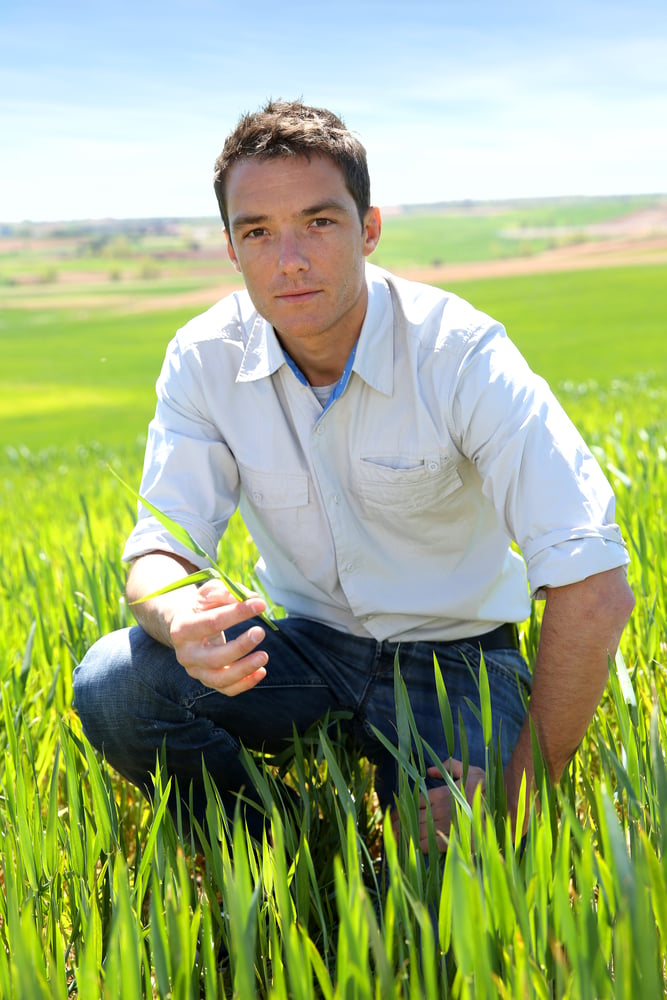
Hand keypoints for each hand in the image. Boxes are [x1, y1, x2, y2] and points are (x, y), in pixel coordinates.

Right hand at [169, 580, 268, 695]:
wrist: (183, 627)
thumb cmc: (200, 607)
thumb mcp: (208, 593)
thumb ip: (228, 592)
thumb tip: (253, 598)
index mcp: (182, 628)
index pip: (211, 623)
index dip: (237, 614)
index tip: (260, 605)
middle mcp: (186, 654)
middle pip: (214, 658)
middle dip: (240, 647)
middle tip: (261, 631)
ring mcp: (195, 671)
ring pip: (220, 679)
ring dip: (245, 669)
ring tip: (264, 656)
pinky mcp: (207, 680)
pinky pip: (227, 689)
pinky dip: (246, 683)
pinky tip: (261, 671)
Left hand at [390, 757, 485, 852]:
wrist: (506, 807)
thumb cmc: (487, 787)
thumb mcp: (469, 770)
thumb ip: (449, 766)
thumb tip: (429, 770)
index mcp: (441, 793)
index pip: (415, 800)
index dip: (404, 807)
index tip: (395, 812)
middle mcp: (440, 809)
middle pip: (413, 816)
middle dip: (400, 822)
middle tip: (387, 827)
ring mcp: (446, 824)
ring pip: (418, 830)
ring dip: (405, 834)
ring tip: (393, 838)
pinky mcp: (453, 839)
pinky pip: (431, 845)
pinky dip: (419, 847)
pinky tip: (411, 848)